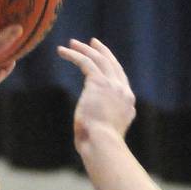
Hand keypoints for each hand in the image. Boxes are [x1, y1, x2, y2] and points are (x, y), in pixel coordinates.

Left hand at [58, 38, 135, 154]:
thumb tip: (89, 128)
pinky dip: (74, 55)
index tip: (102, 59)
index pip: (120, 79)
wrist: (103, 144)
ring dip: (85, 50)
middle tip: (92, 42)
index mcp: (127, 103)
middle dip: (101, 52)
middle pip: (112, 65)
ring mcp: (113, 86)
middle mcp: (123, 91)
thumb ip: (101, 124)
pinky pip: (86, 62)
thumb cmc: (98, 146)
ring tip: (72, 44)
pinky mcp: (98, 83)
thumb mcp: (104, 133)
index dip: (111, 67)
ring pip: (99, 60)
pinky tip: (62, 51)